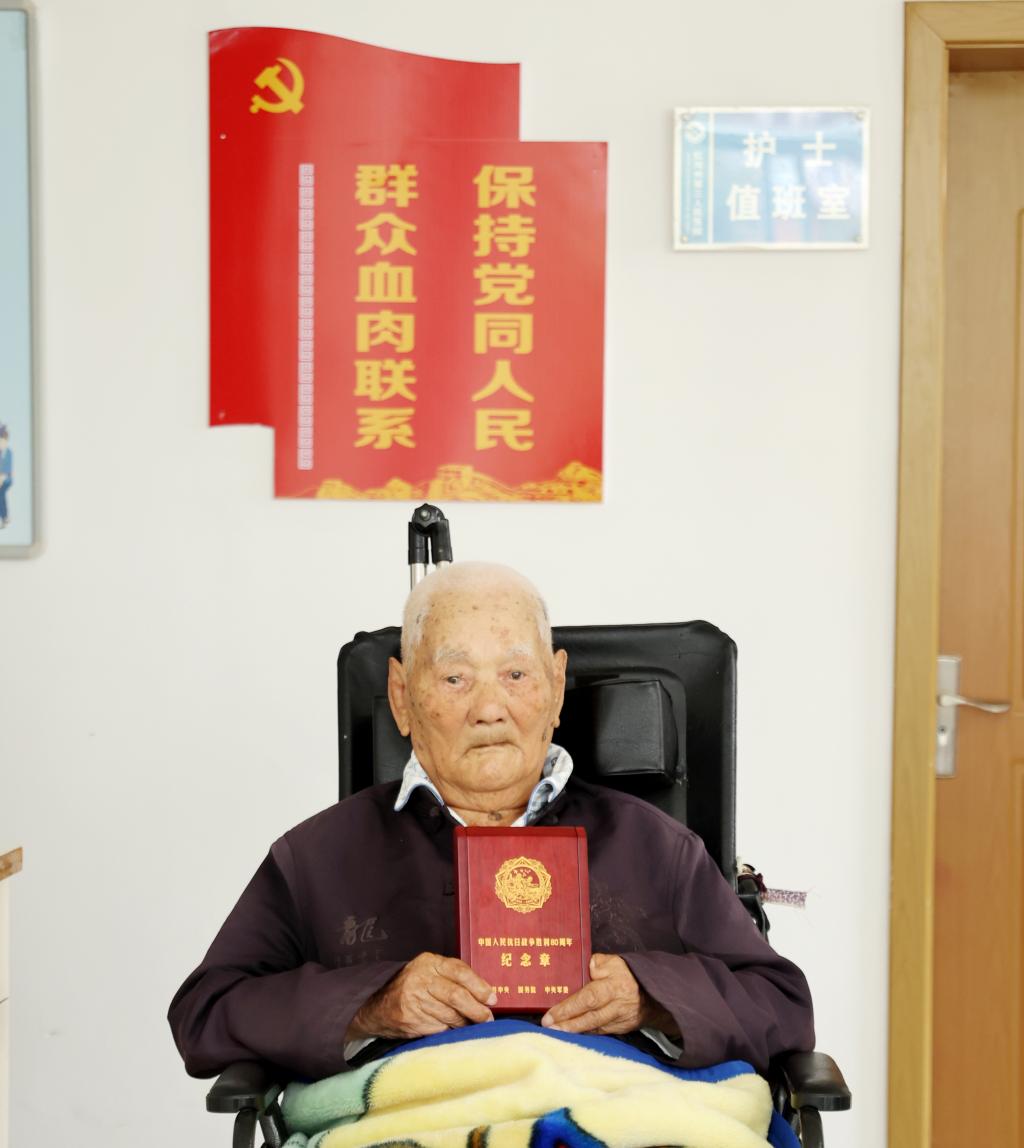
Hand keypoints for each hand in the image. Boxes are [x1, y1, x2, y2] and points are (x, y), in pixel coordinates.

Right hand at [347, 952, 496, 1040]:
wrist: (378, 1005)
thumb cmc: (413, 986)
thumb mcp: (430, 971)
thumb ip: (453, 975)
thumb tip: (485, 993)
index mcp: (429, 963)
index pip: (460, 972)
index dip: (479, 987)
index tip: (493, 998)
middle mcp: (420, 980)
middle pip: (456, 996)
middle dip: (477, 1009)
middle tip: (488, 1018)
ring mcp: (414, 1001)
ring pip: (450, 1015)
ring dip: (466, 1023)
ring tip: (474, 1025)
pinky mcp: (411, 1021)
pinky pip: (439, 1028)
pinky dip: (450, 1030)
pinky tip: (455, 1030)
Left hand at [540, 953, 678, 1036]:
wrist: (656, 992)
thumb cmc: (630, 973)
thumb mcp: (616, 961)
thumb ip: (599, 963)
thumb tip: (588, 967)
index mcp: (614, 987)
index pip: (587, 998)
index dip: (568, 1008)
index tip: (550, 1015)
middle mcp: (617, 1006)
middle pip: (589, 1017)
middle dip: (567, 1024)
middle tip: (548, 1027)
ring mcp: (620, 1019)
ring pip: (595, 1028)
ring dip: (575, 1032)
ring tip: (556, 1033)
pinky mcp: (623, 1028)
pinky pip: (602, 1032)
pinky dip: (587, 1034)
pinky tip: (573, 1034)